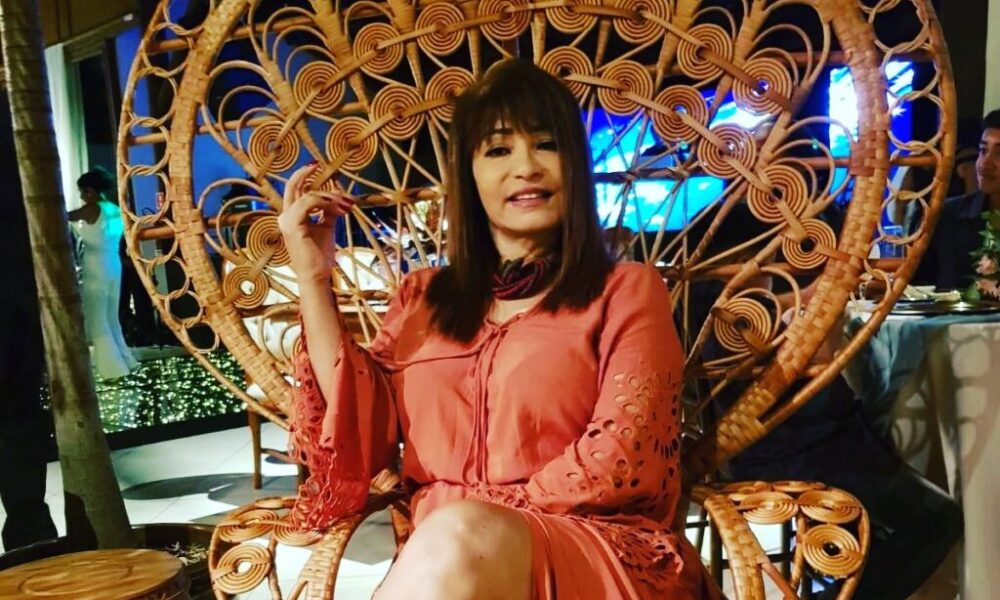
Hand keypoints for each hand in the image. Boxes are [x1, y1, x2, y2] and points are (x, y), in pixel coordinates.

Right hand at [277, 163, 355, 282]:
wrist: (317, 275)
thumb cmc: (320, 255)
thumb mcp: (327, 227)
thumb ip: (329, 211)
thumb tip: (338, 196)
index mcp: (291, 216)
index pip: (295, 190)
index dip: (305, 177)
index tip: (321, 169)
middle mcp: (285, 216)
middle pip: (292, 186)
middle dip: (305, 173)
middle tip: (319, 165)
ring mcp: (287, 221)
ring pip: (309, 195)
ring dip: (331, 197)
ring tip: (347, 205)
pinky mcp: (293, 226)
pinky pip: (309, 203)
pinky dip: (326, 203)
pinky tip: (340, 208)